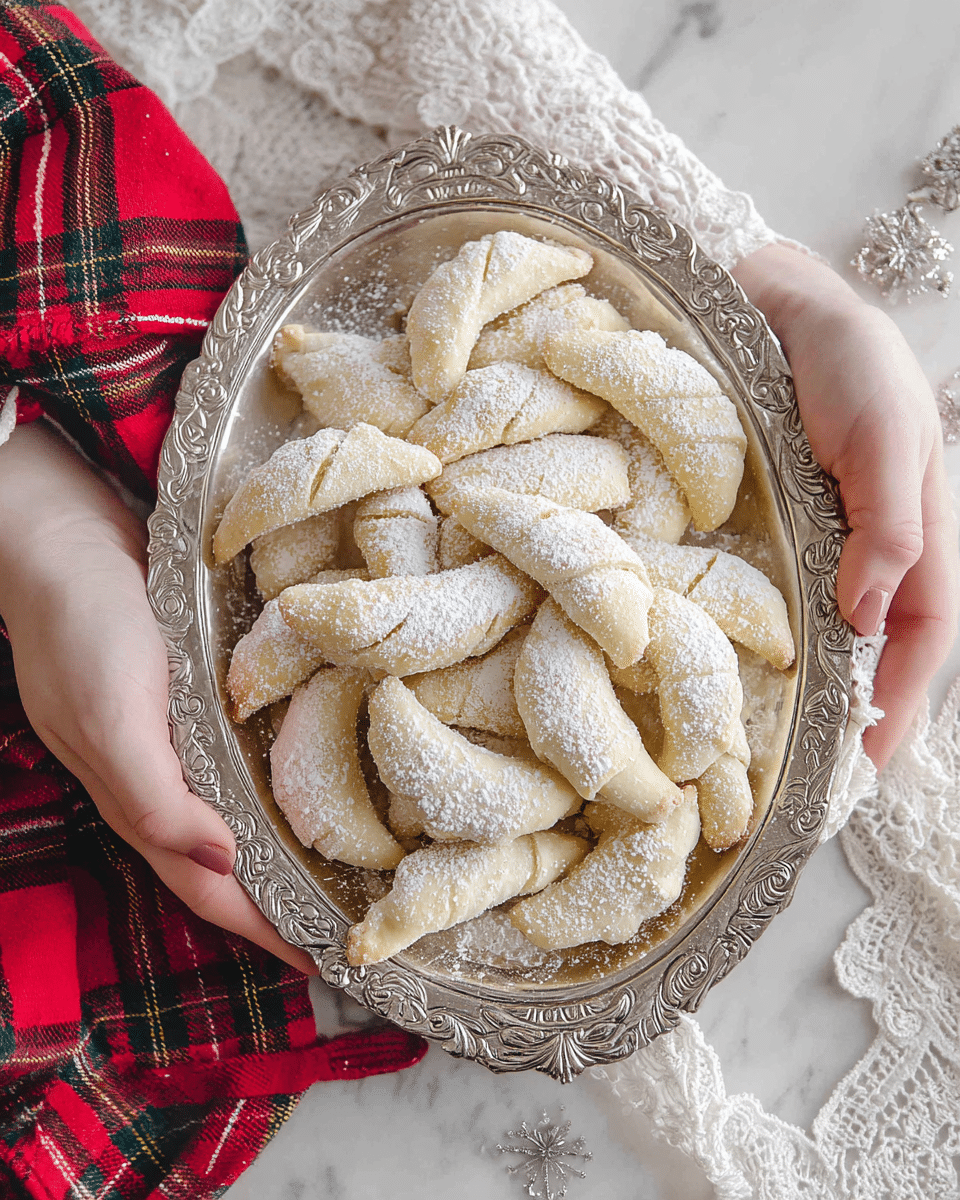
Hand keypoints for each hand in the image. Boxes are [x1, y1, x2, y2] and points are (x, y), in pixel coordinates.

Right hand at [0, 422, 315, 974]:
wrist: (60, 536)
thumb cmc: (81, 623)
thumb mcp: (110, 713)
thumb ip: (155, 796)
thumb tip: (221, 865)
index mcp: (137, 795)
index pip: (208, 886)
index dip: (260, 928)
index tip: (324, 959)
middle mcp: (156, 779)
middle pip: (222, 865)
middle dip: (277, 905)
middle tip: (347, 927)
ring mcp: (169, 742)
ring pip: (230, 818)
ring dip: (277, 853)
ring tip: (337, 874)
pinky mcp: (186, 702)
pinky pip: (232, 765)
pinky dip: (268, 791)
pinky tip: (305, 787)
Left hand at [733, 243, 959, 767]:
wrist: (781, 307)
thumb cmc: (847, 363)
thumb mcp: (884, 439)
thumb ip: (889, 527)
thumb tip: (866, 622)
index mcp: (921, 528)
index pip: (925, 632)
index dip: (906, 698)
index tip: (869, 761)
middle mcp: (876, 540)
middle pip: (883, 642)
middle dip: (869, 707)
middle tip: (826, 771)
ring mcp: (828, 532)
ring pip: (835, 624)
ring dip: (823, 680)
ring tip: (787, 737)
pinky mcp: (782, 518)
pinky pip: (789, 591)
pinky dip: (780, 634)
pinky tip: (749, 662)